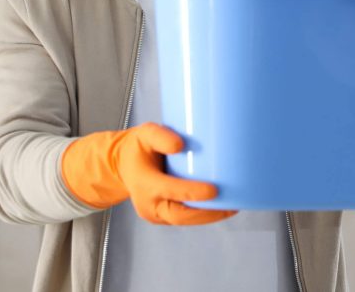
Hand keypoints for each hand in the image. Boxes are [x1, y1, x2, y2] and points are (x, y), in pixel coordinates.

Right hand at [61, 122, 236, 225]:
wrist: (122, 165)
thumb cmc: (138, 147)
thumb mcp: (145, 134)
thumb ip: (160, 136)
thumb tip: (180, 145)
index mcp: (143, 182)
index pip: (170, 189)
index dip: (192, 192)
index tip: (215, 190)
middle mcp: (147, 203)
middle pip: (180, 215)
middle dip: (206, 214)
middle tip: (232, 207)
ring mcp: (154, 214)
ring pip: (184, 220)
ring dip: (207, 217)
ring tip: (232, 208)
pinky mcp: (161, 217)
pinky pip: (182, 218)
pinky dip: (200, 215)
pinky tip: (220, 208)